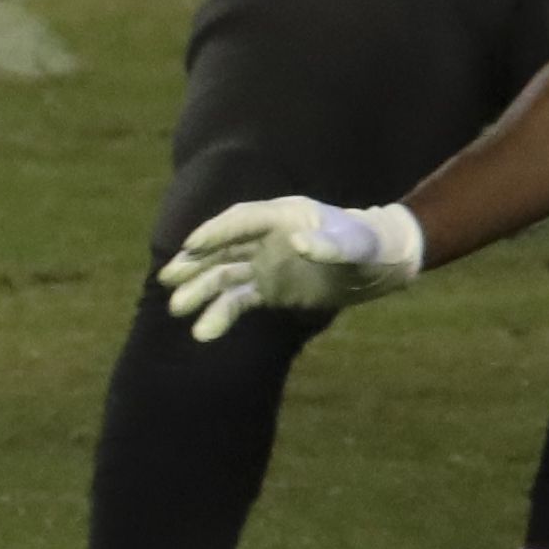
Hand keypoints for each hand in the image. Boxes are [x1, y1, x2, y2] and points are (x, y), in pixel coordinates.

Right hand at [158, 198, 425, 339]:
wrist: (379, 265)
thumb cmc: (370, 245)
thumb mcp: (358, 245)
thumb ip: (333, 244)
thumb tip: (301, 244)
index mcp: (283, 216)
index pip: (241, 220)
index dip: (216, 232)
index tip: (191, 245)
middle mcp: (265, 237)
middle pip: (222, 247)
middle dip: (195, 262)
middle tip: (169, 277)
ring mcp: (263, 263)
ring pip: (223, 275)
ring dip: (200, 290)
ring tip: (177, 308)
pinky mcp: (266, 288)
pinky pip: (237, 301)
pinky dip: (220, 314)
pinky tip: (204, 332)